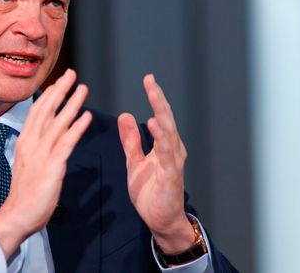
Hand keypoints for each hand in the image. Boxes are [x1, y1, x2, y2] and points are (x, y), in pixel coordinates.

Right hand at [0, 69, 92, 257]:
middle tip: (71, 73)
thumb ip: (37, 148)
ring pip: (58, 123)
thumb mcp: (27, 164)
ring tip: (83, 88)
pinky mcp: (52, 168)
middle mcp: (31, 144)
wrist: (17, 216)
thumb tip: (47, 136)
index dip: (48, 95)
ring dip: (72, 104)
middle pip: (46, 111)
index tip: (59, 81)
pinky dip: (77, 128)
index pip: (36, 112)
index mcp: (25, 142)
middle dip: (59, 90)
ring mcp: (41, 155)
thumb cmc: (24, 193)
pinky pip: (66, 143)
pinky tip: (86, 117)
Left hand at [118, 74, 194, 253]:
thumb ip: (131, 139)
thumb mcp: (135, 161)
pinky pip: (167, 154)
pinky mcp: (171, 176)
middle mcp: (172, 150)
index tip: (148, 79)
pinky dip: (161, 139)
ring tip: (154, 96)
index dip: (155, 97)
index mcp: (164, 145)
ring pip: (169, 133)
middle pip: (166, 119)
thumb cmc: (151, 191)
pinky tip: (155, 125)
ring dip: (162, 113)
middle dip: (159, 99)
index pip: (160, 116)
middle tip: (150, 80)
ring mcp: (173, 162)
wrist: (161, 220)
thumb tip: (126, 115)